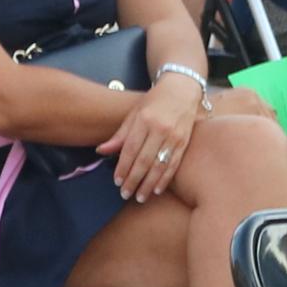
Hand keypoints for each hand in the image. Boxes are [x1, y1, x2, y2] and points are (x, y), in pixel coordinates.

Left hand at [103, 74, 207, 200]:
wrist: (182, 89)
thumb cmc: (154, 102)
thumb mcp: (134, 113)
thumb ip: (120, 134)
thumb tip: (101, 151)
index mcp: (144, 120)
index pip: (130, 149)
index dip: (123, 167)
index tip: (117, 181)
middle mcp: (160, 129)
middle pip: (144, 160)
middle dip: (134, 180)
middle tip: (125, 194)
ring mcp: (174, 136)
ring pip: (159, 165)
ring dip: (148, 184)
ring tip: (140, 197)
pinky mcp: (184, 142)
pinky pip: (174, 164)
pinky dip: (165, 179)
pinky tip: (157, 190)